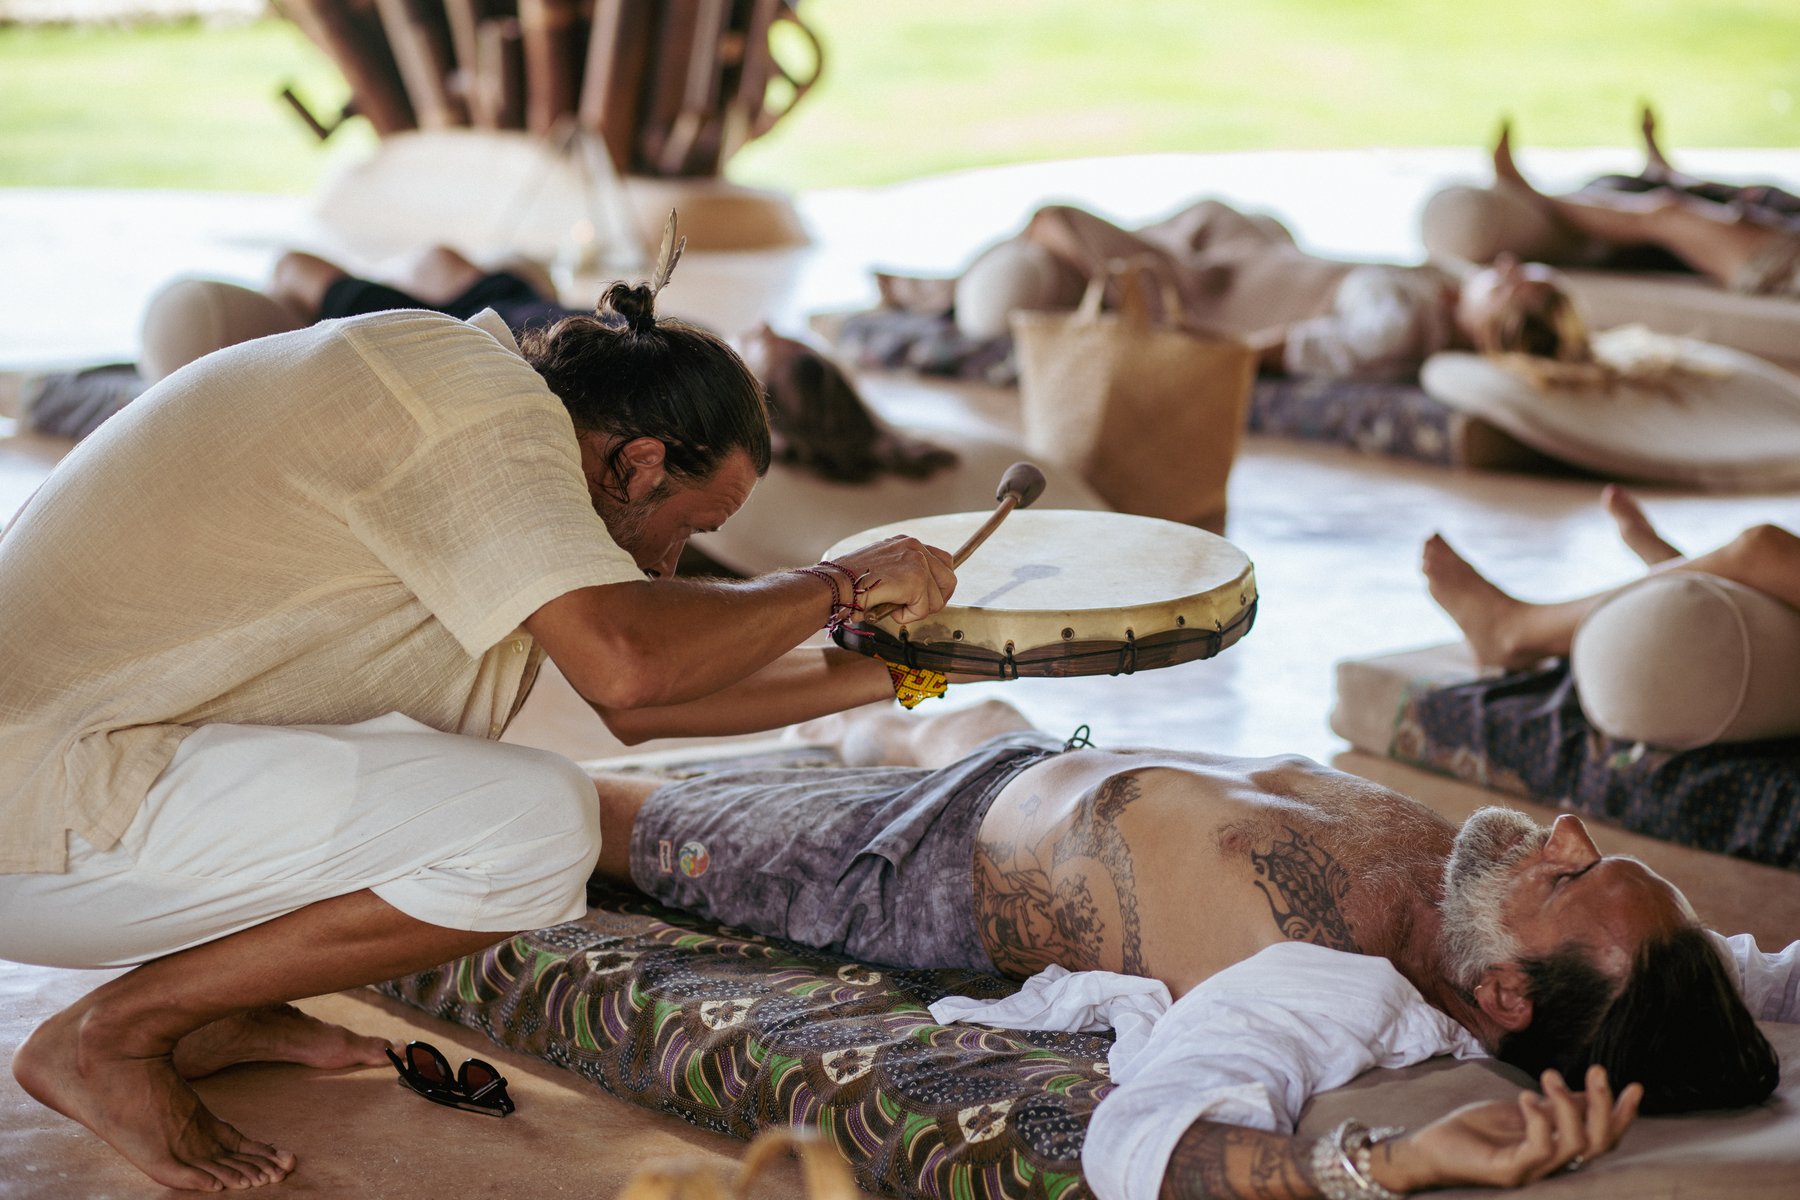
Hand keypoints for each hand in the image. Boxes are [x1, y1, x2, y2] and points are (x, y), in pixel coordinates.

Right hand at [830, 535, 955, 624]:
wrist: (835, 585)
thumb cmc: (848, 581)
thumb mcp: (880, 566)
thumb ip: (901, 571)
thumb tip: (918, 591)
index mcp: (906, 543)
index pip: (941, 560)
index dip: (937, 584)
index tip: (927, 597)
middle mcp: (914, 547)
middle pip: (949, 578)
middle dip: (936, 599)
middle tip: (915, 609)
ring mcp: (917, 562)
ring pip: (938, 598)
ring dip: (918, 610)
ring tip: (895, 608)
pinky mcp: (916, 580)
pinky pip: (924, 609)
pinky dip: (907, 617)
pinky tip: (889, 609)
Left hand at [1377, 1066, 1642, 1191]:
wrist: (1433, 1148)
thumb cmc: (1478, 1131)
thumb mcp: (1523, 1111)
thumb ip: (1556, 1106)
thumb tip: (1590, 1093)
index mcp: (1558, 1149)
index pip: (1602, 1139)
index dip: (1622, 1116)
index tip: (1634, 1086)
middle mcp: (1552, 1165)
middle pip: (1597, 1144)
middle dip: (1605, 1106)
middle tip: (1596, 1070)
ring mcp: (1533, 1172)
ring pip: (1574, 1145)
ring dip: (1568, 1105)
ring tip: (1549, 1076)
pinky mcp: (1509, 1172)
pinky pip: (1539, 1151)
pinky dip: (1539, 1121)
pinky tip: (1525, 1097)